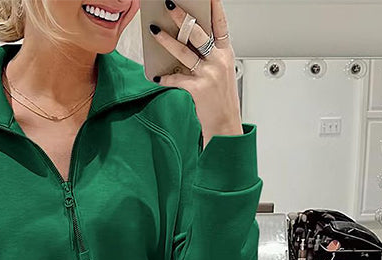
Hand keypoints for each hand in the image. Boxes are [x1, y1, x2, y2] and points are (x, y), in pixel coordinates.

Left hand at [149, 0, 242, 140]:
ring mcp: (208, 74)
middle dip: (182, 16)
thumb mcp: (222, 72)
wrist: (225, 126)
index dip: (214, 7)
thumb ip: (209, 56)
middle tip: (169, 5)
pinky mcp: (198, 89)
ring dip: (166, 39)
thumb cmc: (221, 100)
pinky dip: (165, 78)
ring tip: (155, 30)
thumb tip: (187, 42)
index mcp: (226, 54)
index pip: (221, 24)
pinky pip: (176, 79)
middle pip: (198, 32)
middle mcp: (218, 61)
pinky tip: (156, 75)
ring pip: (183, 51)